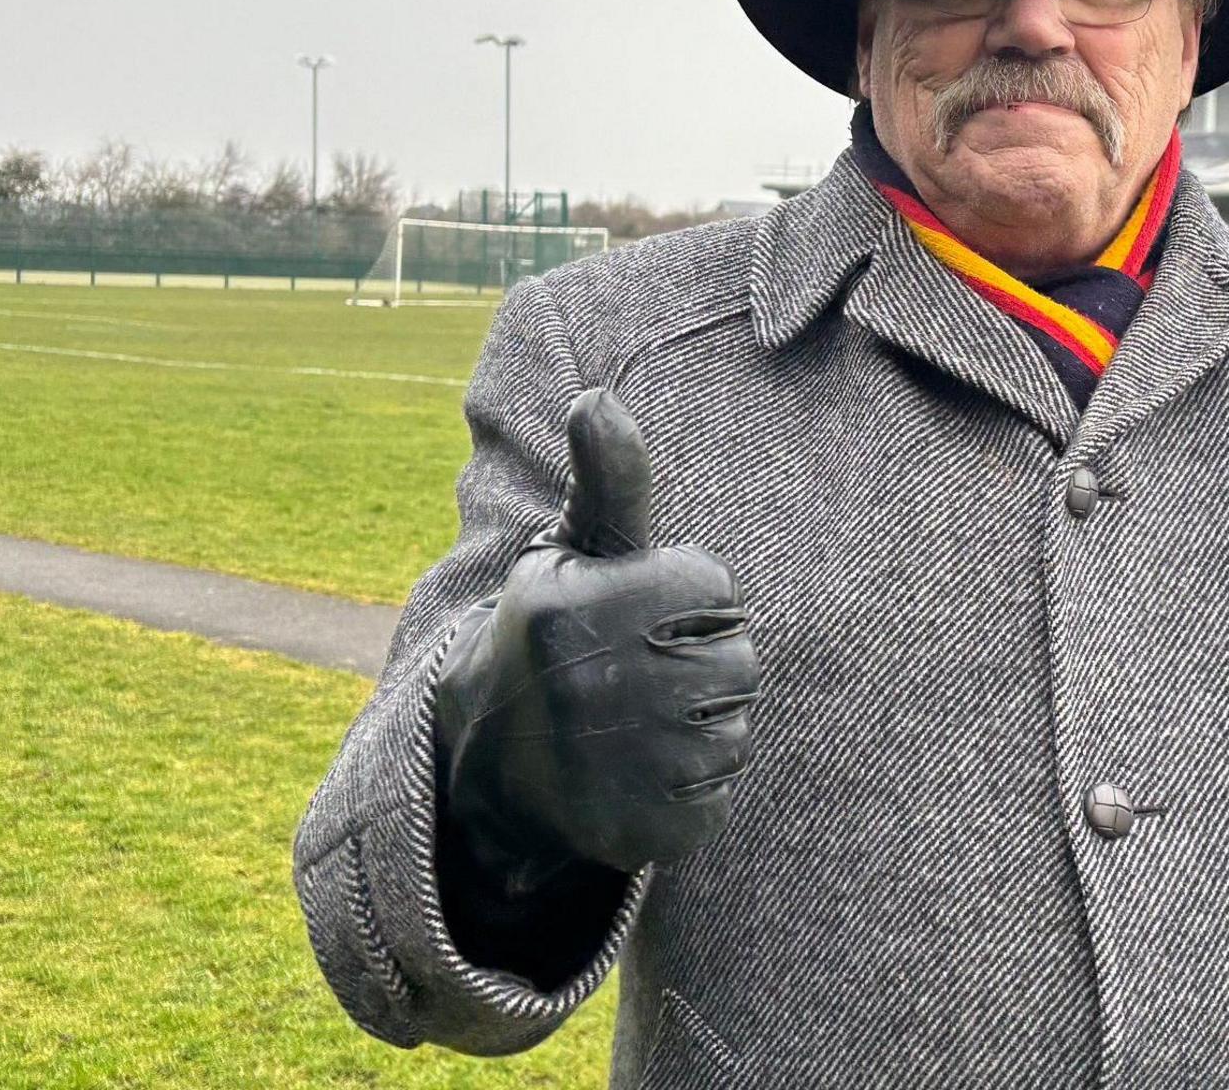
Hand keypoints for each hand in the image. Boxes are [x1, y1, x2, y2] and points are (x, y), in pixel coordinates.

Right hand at [434, 386, 762, 874]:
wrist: (490, 762)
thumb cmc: (556, 630)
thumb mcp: (571, 551)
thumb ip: (608, 479)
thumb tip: (597, 396)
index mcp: (576, 609)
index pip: (714, 587)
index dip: (685, 595)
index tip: (635, 612)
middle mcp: (589, 688)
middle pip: (738, 659)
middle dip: (703, 659)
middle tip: (639, 672)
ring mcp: (611, 768)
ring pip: (735, 729)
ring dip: (704, 725)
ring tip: (639, 723)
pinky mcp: (635, 832)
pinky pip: (720, 794)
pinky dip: (696, 786)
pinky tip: (642, 774)